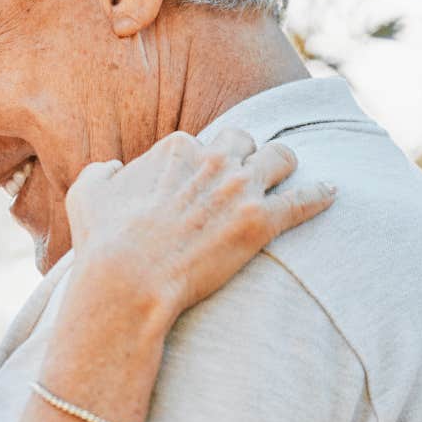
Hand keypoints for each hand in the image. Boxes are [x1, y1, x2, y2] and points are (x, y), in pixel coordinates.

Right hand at [63, 128, 334, 323]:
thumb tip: (115, 169)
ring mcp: (241, 190)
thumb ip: (102, 171)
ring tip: (288, 176)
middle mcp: (215, 159)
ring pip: (281, 159)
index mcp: (179, 147)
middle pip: (247, 141)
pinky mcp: (261, 223)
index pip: (203, 141)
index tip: (201, 182)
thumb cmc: (104, 241)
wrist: (128, 281)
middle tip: (245, 176)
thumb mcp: (87, 194)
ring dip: (284, 166)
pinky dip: (321, 195)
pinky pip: (304, 201)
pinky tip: (333, 192)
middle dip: (247, 155)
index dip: (203, 161)